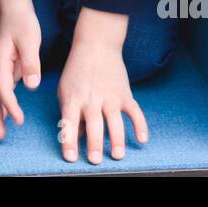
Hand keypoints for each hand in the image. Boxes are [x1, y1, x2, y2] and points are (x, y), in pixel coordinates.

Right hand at [0, 0, 42, 140]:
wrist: (14, 8)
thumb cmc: (22, 22)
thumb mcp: (30, 39)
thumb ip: (31, 63)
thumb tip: (31, 85)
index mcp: (0, 60)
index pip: (3, 88)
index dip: (10, 106)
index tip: (19, 120)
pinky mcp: (5, 69)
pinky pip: (0, 91)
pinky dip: (1, 105)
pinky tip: (5, 116)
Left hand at [57, 9, 145, 163]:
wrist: (96, 45)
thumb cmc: (76, 71)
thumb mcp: (65, 90)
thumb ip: (69, 114)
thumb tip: (76, 136)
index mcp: (73, 98)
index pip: (69, 122)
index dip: (69, 140)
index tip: (70, 157)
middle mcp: (92, 99)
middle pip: (93, 124)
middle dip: (95, 143)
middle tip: (95, 161)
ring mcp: (110, 97)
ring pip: (115, 120)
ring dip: (117, 139)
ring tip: (118, 156)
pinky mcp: (125, 94)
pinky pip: (135, 111)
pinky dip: (140, 125)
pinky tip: (142, 139)